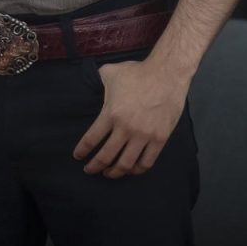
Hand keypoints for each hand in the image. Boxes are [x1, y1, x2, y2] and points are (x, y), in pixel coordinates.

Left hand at [73, 58, 188, 178]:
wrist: (167, 73)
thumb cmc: (139, 72)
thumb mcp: (111, 72)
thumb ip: (98, 79)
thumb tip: (92, 80)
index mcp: (111, 114)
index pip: (91, 140)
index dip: (82, 151)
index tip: (78, 156)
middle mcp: (125, 128)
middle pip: (105, 157)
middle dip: (94, 167)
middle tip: (90, 170)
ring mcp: (143, 135)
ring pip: (125, 164)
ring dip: (114, 173)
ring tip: (109, 173)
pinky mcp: (159, 138)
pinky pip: (147, 162)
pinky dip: (137, 170)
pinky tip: (132, 169)